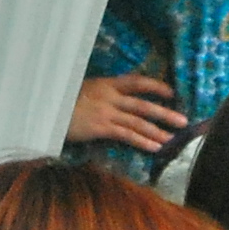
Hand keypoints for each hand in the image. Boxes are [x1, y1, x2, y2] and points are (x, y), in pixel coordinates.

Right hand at [69, 73, 185, 152]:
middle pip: (143, 105)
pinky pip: (127, 135)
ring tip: (174, 139)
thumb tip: (120, 99)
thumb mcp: (84, 88)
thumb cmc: (62, 99)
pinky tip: (156, 148)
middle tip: (184, 121)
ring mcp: (106, 112)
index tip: (171, 93)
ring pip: (138, 122)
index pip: (136, 81)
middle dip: (165, 113)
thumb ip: (103, 93)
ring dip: (157, 131)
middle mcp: (109, 96)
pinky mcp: (101, 127)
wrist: (44, 107)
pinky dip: (142, 142)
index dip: (155, 86)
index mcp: (106, 83)